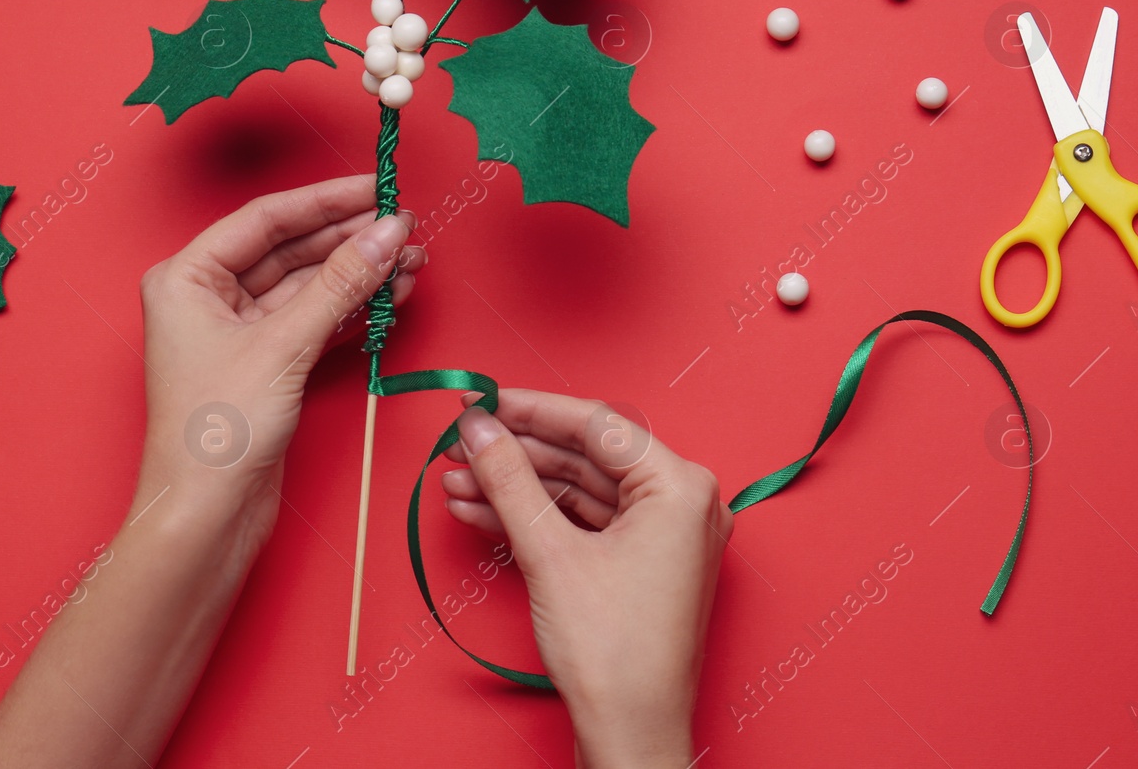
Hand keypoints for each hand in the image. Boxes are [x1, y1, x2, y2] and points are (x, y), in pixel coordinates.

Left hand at [133, 175, 422, 546]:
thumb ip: (340, 285)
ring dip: (359, 276)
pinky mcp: (265, 367)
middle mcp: (207, 298)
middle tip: (406, 228)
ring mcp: (237, 333)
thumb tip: (388, 234)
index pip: (266, 219)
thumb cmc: (214, 433)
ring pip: (308, 287)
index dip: (327, 201)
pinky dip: (352, 311)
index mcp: (186, 277)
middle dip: (351, 240)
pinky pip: (314, 322)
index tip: (378, 190)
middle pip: (290, 250)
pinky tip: (390, 299)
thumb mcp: (283, 347)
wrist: (204, 517)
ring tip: (413, 264)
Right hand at [440, 389, 730, 768]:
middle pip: (584, 456)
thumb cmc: (614, 656)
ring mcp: (663, 535)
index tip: (480, 402)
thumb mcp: (550, 554)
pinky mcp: (641, 563)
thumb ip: (510, 480)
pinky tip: (481, 510)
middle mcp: (682, 502)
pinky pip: (583, 523)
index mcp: (681, 486)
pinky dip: (535, 518)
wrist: (631, 736)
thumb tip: (478, 428)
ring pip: (578, 491)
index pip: (596, 423)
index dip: (529, 410)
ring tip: (455, 483)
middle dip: (515, 455)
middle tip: (459, 445)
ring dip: (515, 488)